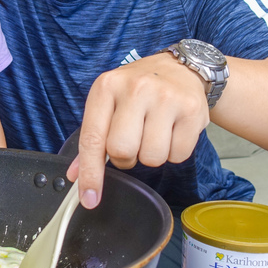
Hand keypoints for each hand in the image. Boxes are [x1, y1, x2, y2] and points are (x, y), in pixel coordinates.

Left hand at [66, 52, 210, 208]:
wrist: (180, 68)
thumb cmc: (137, 90)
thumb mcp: (108, 103)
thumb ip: (91, 138)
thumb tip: (75, 176)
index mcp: (107, 86)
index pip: (92, 138)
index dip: (90, 174)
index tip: (89, 199)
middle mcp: (136, 88)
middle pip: (122, 151)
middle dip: (125, 158)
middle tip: (132, 143)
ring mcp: (167, 98)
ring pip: (152, 158)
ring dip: (151, 156)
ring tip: (153, 133)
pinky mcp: (193, 110)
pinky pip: (178, 156)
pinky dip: (173, 153)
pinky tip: (172, 131)